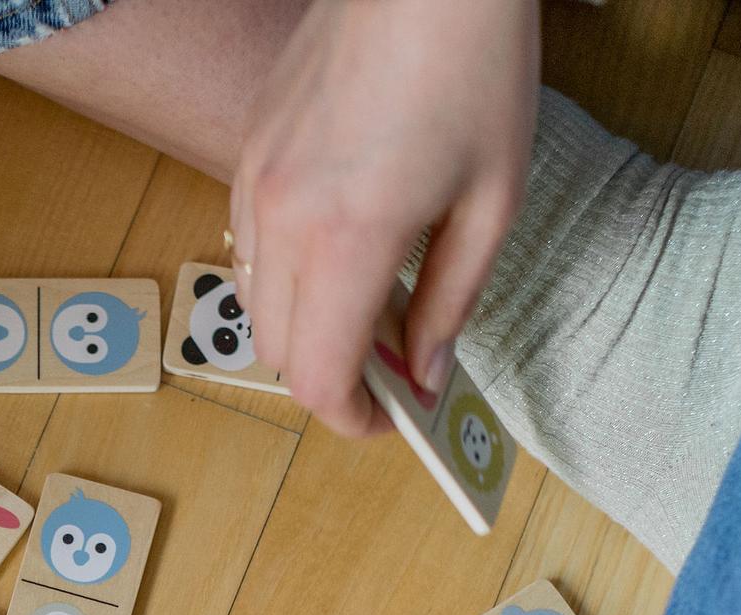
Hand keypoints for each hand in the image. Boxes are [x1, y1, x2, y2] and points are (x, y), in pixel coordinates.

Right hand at [232, 0, 536, 430]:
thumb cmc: (474, 69)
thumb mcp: (492, 200)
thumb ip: (450, 300)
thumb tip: (424, 372)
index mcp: (349, 239)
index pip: (319, 377)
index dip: (354, 418)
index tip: (392, 419)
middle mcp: (284, 219)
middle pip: (278, 352)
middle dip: (330, 377)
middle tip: (390, 366)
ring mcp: (255, 182)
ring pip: (256, 302)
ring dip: (305, 325)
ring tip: (370, 304)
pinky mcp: (247, 150)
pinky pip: (250, 244)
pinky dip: (286, 273)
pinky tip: (341, 247)